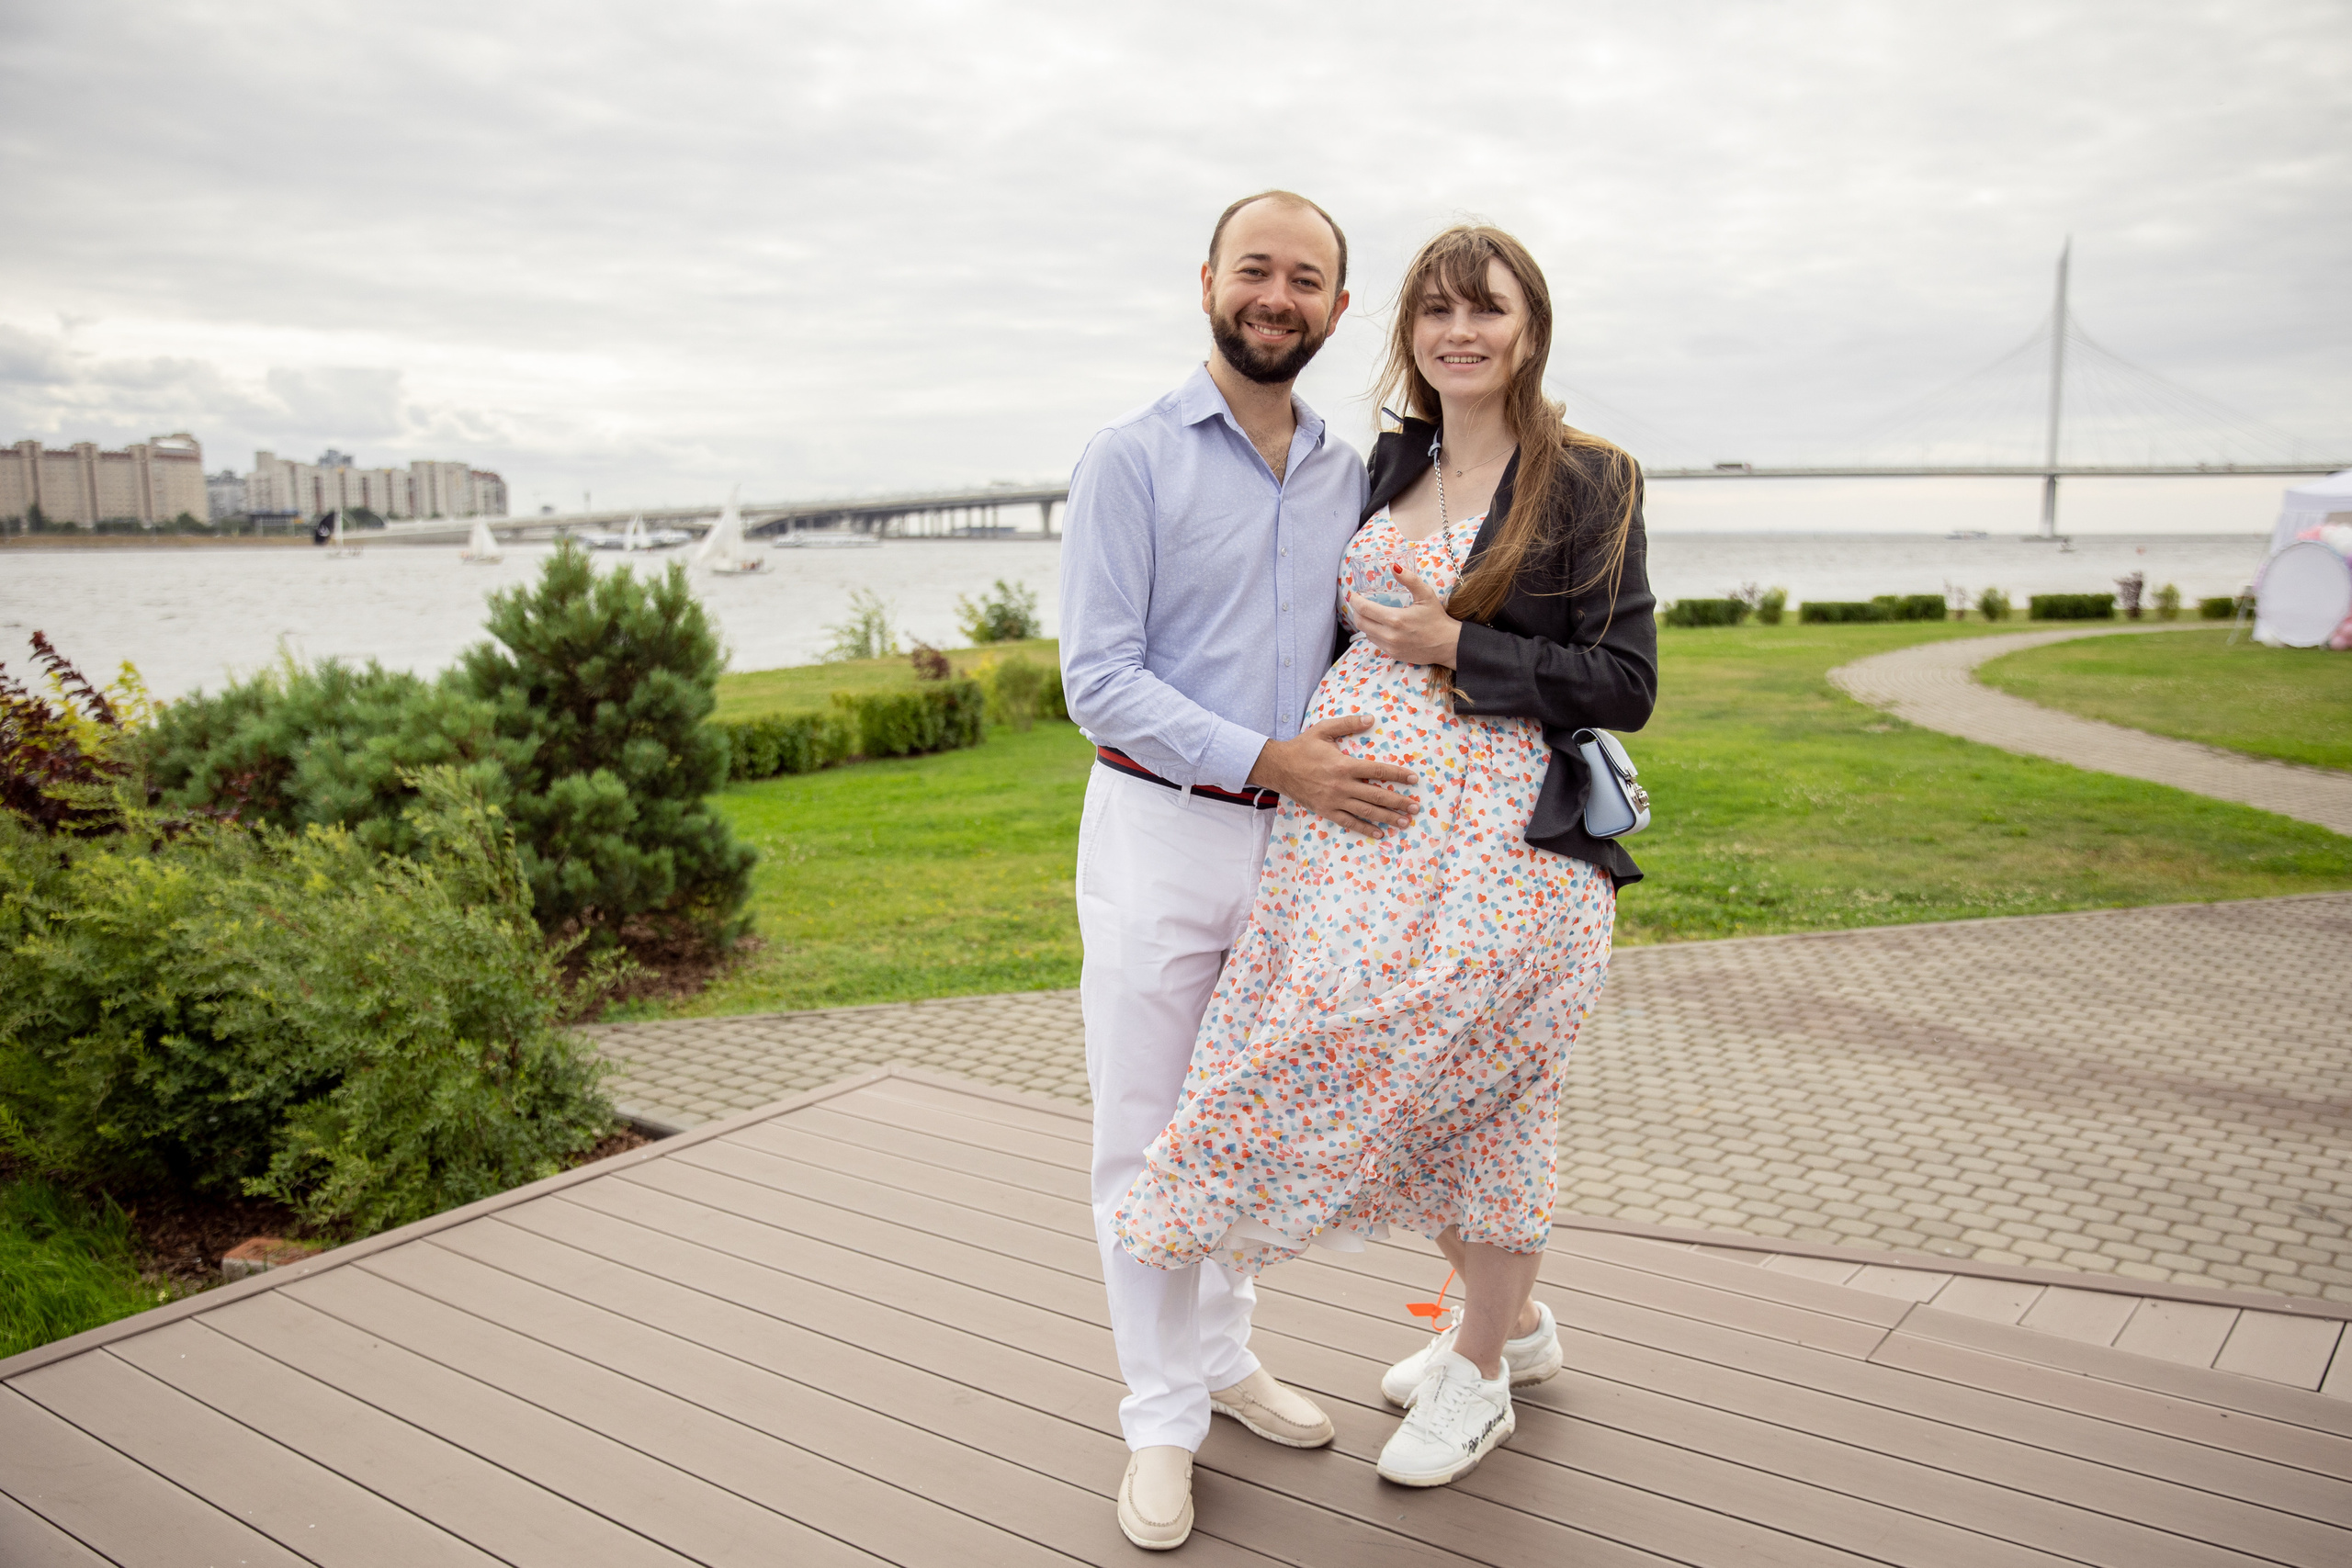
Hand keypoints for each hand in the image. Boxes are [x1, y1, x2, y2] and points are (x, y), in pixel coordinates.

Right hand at [1248, 714, 1418, 834]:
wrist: (1277, 767)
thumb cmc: (1301, 747)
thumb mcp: (1323, 730)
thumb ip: (1348, 723)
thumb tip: (1371, 718)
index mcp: (1344, 765)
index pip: (1377, 771)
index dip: (1397, 775)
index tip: (1413, 779)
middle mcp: (1341, 785)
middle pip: (1376, 795)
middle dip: (1398, 802)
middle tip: (1415, 807)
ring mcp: (1334, 800)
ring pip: (1366, 811)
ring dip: (1387, 817)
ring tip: (1405, 822)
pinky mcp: (1326, 810)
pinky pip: (1348, 822)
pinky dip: (1365, 828)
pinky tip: (1379, 833)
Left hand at [1349, 564, 1461, 666]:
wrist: (1447, 644)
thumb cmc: (1437, 618)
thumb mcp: (1426, 594)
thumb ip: (1409, 579)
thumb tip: (1393, 566)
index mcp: (1396, 619)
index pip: (1364, 609)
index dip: (1355, 600)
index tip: (1354, 595)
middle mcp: (1390, 635)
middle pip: (1360, 622)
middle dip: (1356, 611)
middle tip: (1360, 603)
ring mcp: (1390, 647)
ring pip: (1366, 633)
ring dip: (1365, 622)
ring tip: (1371, 613)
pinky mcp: (1393, 654)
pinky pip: (1376, 642)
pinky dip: (1374, 632)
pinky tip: (1381, 625)